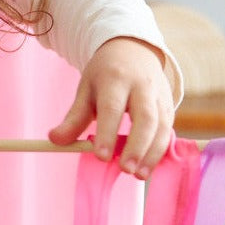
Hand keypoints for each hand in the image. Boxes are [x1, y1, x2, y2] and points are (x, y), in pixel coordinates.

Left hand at [48, 37, 174, 178]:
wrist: (132, 49)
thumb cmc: (105, 74)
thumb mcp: (86, 89)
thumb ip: (74, 118)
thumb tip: (55, 140)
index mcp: (115, 78)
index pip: (112, 108)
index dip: (108, 133)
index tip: (101, 157)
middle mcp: (141, 85)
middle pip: (145, 117)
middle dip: (137, 146)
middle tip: (125, 170)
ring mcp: (159, 94)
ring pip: (162, 125)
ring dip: (152, 152)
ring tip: (139, 174)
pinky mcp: (170, 104)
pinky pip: (168, 129)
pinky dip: (161, 150)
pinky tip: (148, 166)